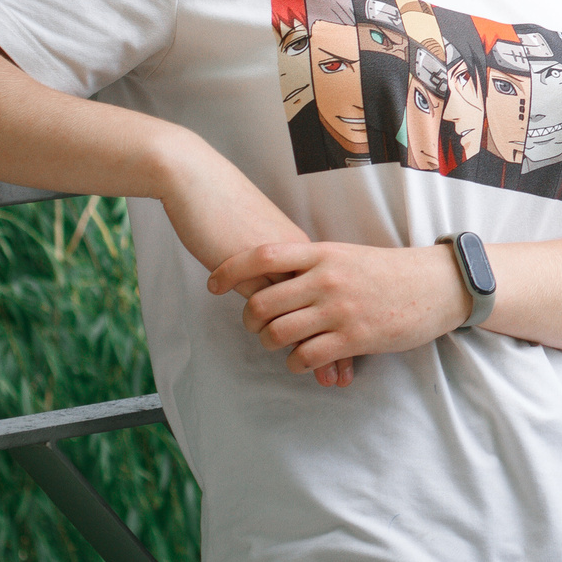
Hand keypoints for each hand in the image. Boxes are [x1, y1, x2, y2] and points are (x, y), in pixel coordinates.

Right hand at [155, 133, 356, 386]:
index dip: (347, 320)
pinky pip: (271, 312)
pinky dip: (282, 338)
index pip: (334, 293)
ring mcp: (277, 265)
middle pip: (328, 307)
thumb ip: (277, 263)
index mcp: (306, 250)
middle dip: (338, 343)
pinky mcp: (249, 271)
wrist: (201, 183)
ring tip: (327, 378)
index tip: (360, 346)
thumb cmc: (227, 208)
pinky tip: (288, 358)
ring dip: (314, 349)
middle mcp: (300, 259)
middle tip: (347, 375)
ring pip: (304, 315)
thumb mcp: (262, 237)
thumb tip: (285, 284)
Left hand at [210, 241, 469, 376]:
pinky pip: (304, 358)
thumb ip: (314, 265)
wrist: (440, 284)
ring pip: (278, 334)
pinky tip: (305, 359)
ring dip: (272, 344)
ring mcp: (339, 310)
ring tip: (282, 344)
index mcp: (324, 254)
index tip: (213, 284)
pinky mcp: (353, 338)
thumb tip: (273, 277)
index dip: (229, 270)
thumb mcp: (350, 256)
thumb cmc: (392, 271)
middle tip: (256, 326)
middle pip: (261, 303)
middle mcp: (327, 279)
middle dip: (250, 321)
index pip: (263, 256)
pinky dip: (296, 363)